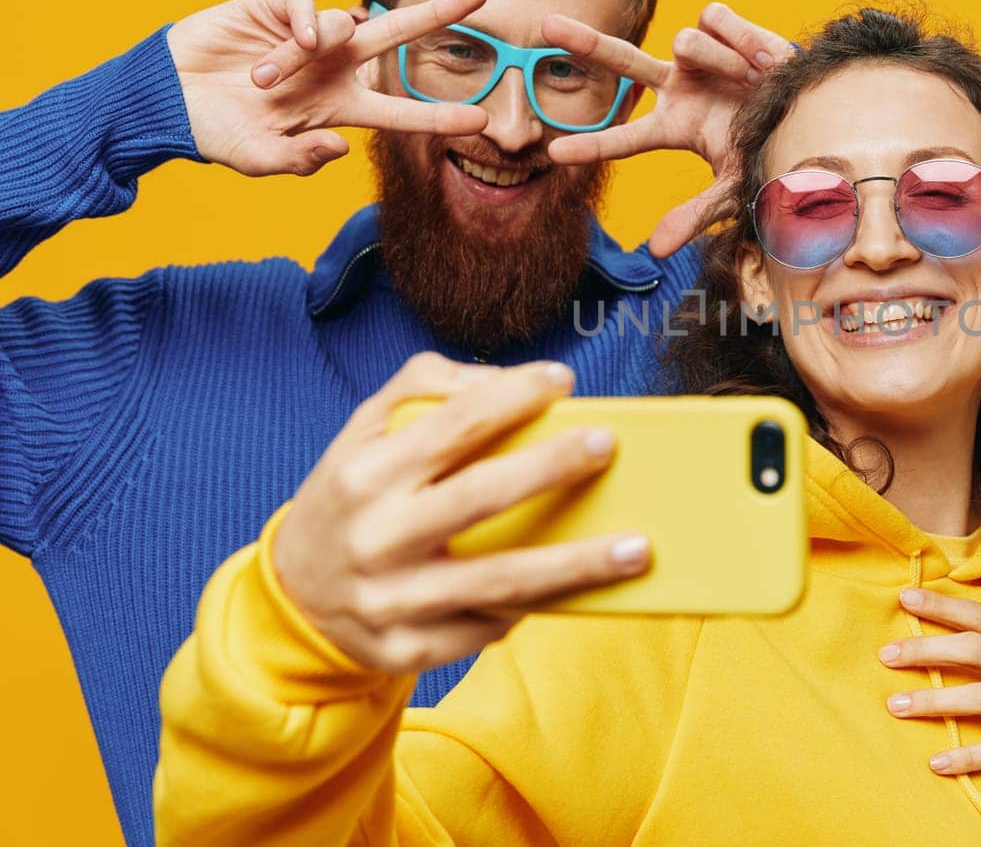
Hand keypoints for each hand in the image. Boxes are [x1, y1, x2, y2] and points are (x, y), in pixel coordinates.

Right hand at [166, 0, 489, 176]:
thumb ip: (300, 160)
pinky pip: (305, 7)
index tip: (482, 122)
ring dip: (304, 55)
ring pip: (340, 26)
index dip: (439, 117)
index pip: (400, 113)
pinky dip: (305, 21)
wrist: (167, 100)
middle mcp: (333, 68)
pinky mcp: (272, 9)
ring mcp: (306, 37)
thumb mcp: (259, 159)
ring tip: (260, 82)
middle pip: (397, 37)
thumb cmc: (217, 133)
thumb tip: (340, 146)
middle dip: (437, 13)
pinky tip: (294, 40)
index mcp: (338, 108)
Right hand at [270, 355, 650, 675]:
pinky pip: (487, 628)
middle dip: (551, 468)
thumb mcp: (362, 432)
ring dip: (576, 565)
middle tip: (608, 444)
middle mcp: (376, 537)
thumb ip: (422, 387)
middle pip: (480, 498)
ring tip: (637, 548)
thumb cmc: (352, 498)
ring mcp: (392, 601)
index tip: (562, 380)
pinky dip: (538, 607)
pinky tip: (583, 591)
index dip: (510, 397)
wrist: (293, 599)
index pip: (449, 425)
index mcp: (364, 474)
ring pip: (499, 581)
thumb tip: (504, 378)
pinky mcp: (409, 650)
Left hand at [542, 2, 794, 256]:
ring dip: (722, 62)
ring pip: (685, 43)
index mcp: (676, 127)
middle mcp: (678, 87)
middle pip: (622, 62)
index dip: (592, 146)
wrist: (820, 104)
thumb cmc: (775, 148)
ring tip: (753, 79)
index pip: (625, 138)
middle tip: (544, 26)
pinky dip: (739, 38)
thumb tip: (654, 251)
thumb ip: (695, 215)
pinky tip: (759, 57)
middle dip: (585, 42)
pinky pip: (712, 20)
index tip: (553, 154)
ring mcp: (695, 55)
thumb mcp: (736, 188)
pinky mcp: (717, 23)